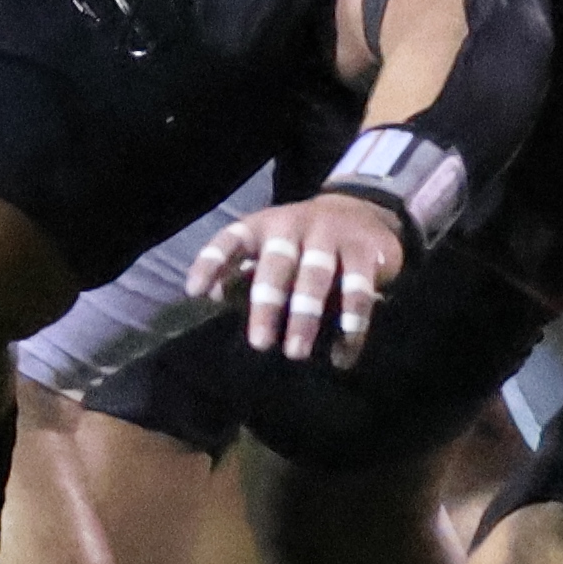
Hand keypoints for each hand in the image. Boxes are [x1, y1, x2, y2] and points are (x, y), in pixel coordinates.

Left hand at [188, 187, 414, 367]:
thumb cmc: (301, 242)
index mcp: (263, 226)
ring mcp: (332, 235)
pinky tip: (343, 353)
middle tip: (259, 344)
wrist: (362, 210)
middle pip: (277, 264)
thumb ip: (242, 272)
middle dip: (267, 304)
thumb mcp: (268, 249)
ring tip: (296, 352)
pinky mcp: (367, 250)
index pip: (230, 240)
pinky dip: (352, 323)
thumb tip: (211, 296)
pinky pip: (358, 289)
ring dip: (306, 316)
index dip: (211, 263)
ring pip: (316, 276)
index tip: (195, 292)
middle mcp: (294, 226)